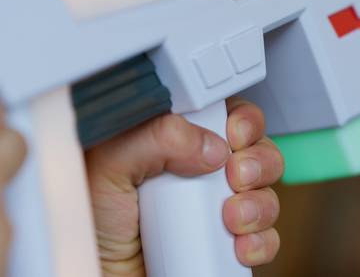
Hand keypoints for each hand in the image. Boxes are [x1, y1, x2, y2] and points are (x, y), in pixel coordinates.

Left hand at [85, 98, 282, 275]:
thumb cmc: (93, 225)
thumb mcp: (110, 165)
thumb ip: (157, 137)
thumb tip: (210, 143)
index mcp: (175, 142)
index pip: (225, 113)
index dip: (241, 120)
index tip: (235, 133)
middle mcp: (200, 172)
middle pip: (256, 149)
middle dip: (257, 161)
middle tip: (236, 175)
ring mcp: (216, 209)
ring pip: (266, 193)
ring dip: (259, 204)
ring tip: (232, 218)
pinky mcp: (226, 245)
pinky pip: (266, 238)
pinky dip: (261, 242)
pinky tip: (239, 245)